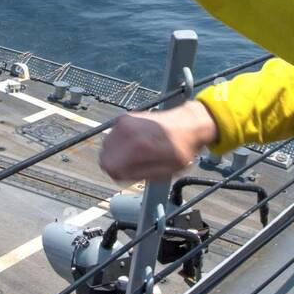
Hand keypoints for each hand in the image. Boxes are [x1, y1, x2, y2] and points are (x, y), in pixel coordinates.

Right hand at [99, 100, 218, 183]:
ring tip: (137, 154)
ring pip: (106, 147)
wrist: (188, 124)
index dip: (119, 175)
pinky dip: (120, 142)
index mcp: (138, 147)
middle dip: (117, 164)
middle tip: (134, 165)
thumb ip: (139, 174)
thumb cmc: (181, 148)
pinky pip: (113, 137)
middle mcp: (127, 132)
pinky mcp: (124, 117)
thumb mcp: (166, 172)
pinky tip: (136, 144)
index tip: (131, 174)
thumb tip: (119, 174)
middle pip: (104, 157)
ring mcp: (124, 122)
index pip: (110, 168)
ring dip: (117, 153)